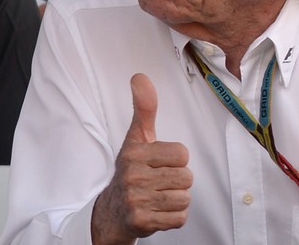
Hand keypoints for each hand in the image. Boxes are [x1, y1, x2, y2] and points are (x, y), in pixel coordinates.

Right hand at [91, 74, 191, 244]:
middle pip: (186, 177)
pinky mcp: (141, 222)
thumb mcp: (136, 138)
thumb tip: (140, 77)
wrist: (112, 212)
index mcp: (134, 153)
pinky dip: (173, 218)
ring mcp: (136, 200)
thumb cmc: (131, 171)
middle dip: (177, 181)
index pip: (182, 154)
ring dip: (175, 200)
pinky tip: (157, 211)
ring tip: (158, 196)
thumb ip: (143, 108)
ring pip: (184, 198)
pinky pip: (179, 218)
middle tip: (158, 182)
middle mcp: (133, 175)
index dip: (176, 160)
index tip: (159, 163)